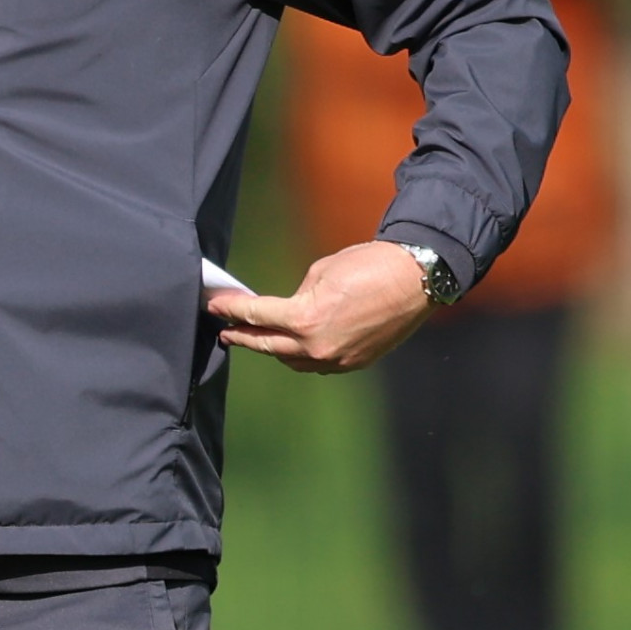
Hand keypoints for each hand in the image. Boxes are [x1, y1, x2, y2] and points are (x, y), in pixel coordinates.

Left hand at [206, 241, 438, 373]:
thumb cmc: (369, 265)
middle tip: (226, 330)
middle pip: (268, 345)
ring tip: (257, 338)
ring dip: (273, 348)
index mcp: (304, 319)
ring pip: (292, 360)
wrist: (417, 278)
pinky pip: (317, 364)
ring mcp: (337, 359)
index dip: (231, 310)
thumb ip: (297, 296)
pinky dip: (301, 355)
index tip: (213, 306)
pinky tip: (292, 346)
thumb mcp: (320, 272)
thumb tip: (286, 311)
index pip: (256, 316)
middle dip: (244, 336)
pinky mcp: (354, 363)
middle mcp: (317, 346)